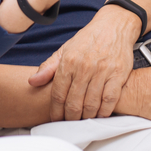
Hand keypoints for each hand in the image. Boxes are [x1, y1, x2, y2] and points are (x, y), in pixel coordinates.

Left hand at [27, 6, 138, 120]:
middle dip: (70, 117)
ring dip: (86, 117)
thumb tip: (32, 81)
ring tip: (82, 122)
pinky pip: (110, 100)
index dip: (55, 110)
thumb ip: (48, 67)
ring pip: (91, 104)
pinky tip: (99, 115)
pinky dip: (104, 111)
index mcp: (68, 61)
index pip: (58, 93)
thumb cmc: (87, 40)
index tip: (55, 119)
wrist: (113, 26)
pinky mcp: (118, 75)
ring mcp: (102, 72)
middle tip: (69, 124)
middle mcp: (84, 67)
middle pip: (74, 102)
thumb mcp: (64, 50)